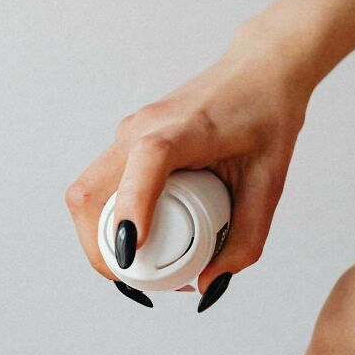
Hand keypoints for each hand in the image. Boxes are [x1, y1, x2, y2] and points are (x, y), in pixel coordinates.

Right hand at [65, 14, 314, 308]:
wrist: (259, 69)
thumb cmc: (267, 116)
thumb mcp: (270, 182)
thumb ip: (246, 237)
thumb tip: (208, 285)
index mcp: (181, 130)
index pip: (144, 163)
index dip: (131, 208)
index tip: (131, 252)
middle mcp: (141, 129)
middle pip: (90, 193)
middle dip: (100, 248)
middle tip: (135, 282)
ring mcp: (126, 133)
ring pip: (85, 193)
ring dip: (96, 237)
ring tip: (135, 267)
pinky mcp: (125, 141)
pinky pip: (97, 187)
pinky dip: (104, 221)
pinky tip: (135, 242)